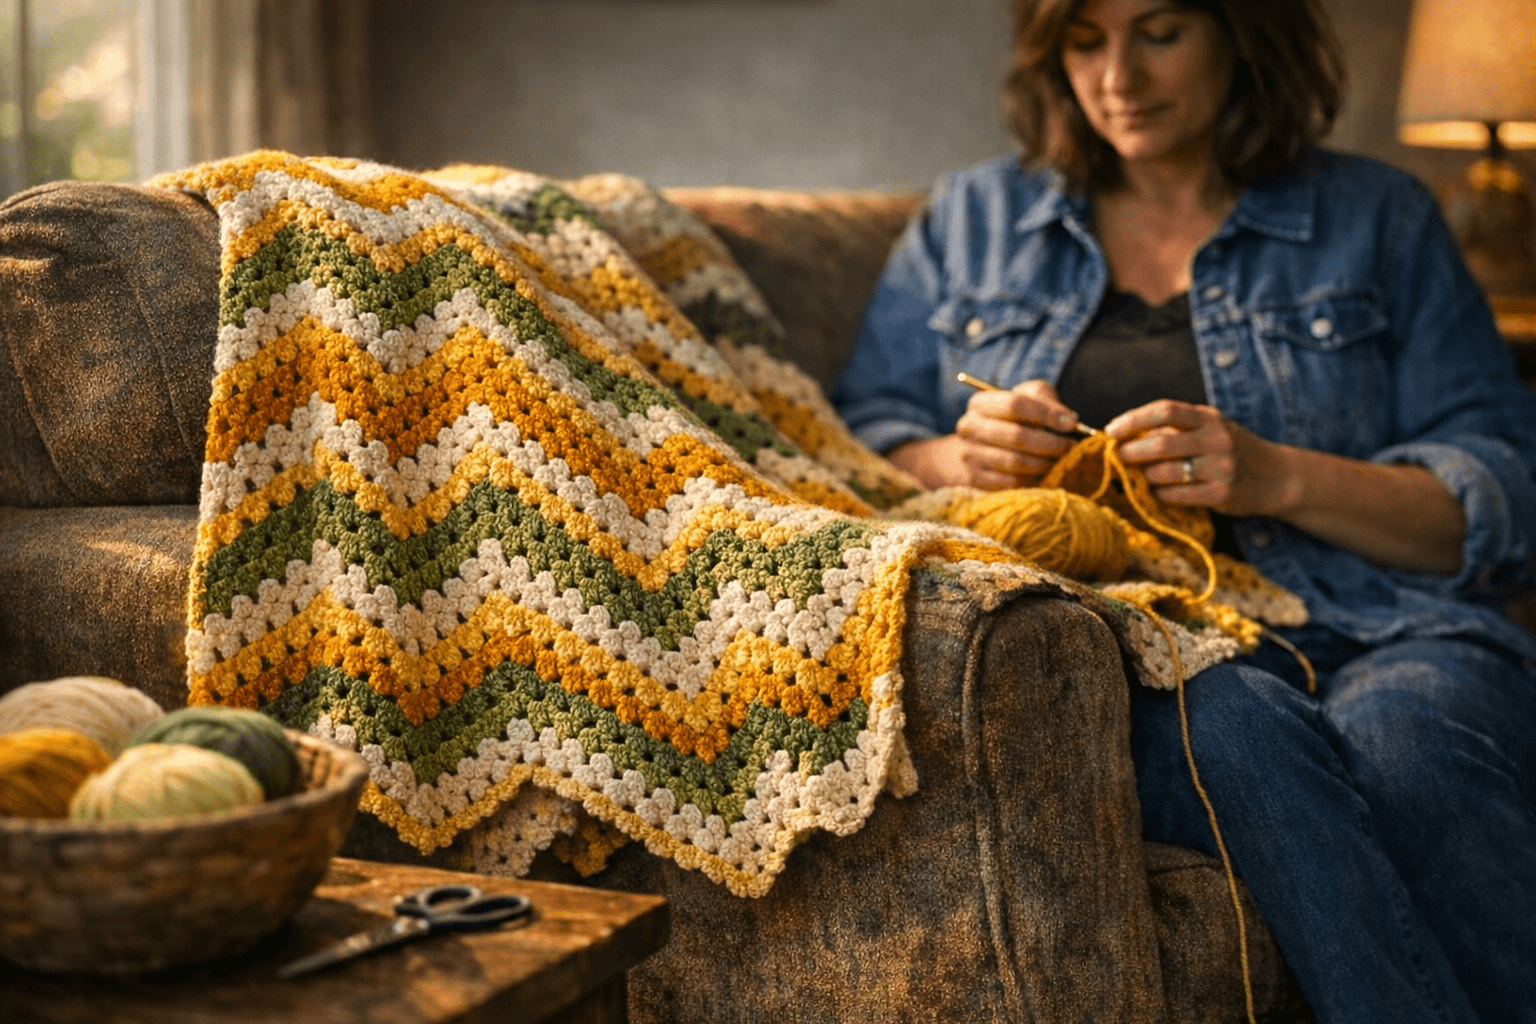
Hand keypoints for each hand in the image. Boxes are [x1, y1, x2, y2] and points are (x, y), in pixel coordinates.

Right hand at [889, 380, 1080, 489]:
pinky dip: (1031, 482)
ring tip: (1058, 462)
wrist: (977, 451)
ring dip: (1043, 463)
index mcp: (980, 403)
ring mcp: (969, 455)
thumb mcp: (1025, 400)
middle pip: (1016, 436)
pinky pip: (1010, 484)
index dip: (1046, 413)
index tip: (1070, 423)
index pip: (1015, 404)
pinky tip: (1042, 477)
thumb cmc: (1011, 422)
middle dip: (1050, 443)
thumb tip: (1068, 420)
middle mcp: (969, 427)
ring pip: (1014, 462)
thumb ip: (1046, 401)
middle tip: (1070, 447)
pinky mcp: (973, 480)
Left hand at [1104, 400, 1300, 517]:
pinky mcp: (1222, 494)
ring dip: (1146, 475)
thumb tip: (1125, 434)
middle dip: (1132, 451)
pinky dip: (1161, 493)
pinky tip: (1161, 491)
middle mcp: (1217, 440)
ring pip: (1165, 473)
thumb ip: (1175, 429)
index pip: (1166, 410)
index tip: (1111, 430)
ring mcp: (1221, 468)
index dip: (1134, 419)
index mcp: (1209, 418)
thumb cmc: (1230, 448)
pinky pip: (1176, 495)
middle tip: (1118, 456)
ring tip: (1144, 475)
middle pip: (1162, 444)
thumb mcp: (1210, 428)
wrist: (1277, 476)